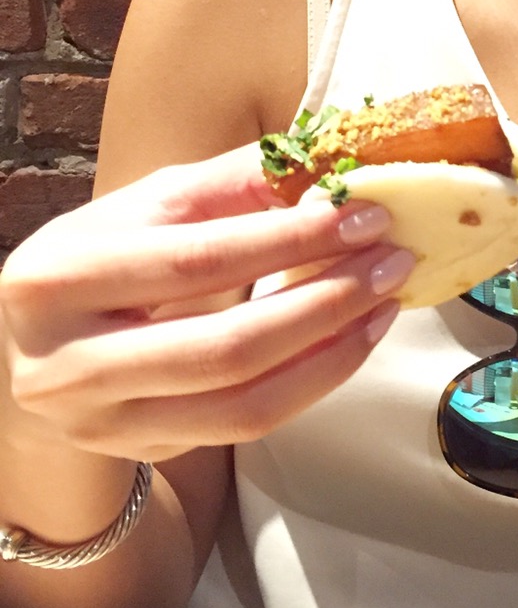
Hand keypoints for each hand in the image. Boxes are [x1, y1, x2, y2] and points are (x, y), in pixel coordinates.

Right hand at [0, 146, 411, 463]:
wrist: (36, 343)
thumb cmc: (105, 257)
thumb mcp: (148, 205)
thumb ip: (231, 183)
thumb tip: (325, 157)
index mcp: (64, 277)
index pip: (200, 260)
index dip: (292, 240)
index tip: (365, 216)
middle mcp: (69, 362)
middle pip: (225, 346)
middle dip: (326, 303)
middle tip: (391, 262)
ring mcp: (103, 422)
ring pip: (243, 404)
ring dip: (332, 352)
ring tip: (385, 302)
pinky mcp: (143, 450)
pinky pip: (246, 426)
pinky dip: (312, 382)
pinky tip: (352, 339)